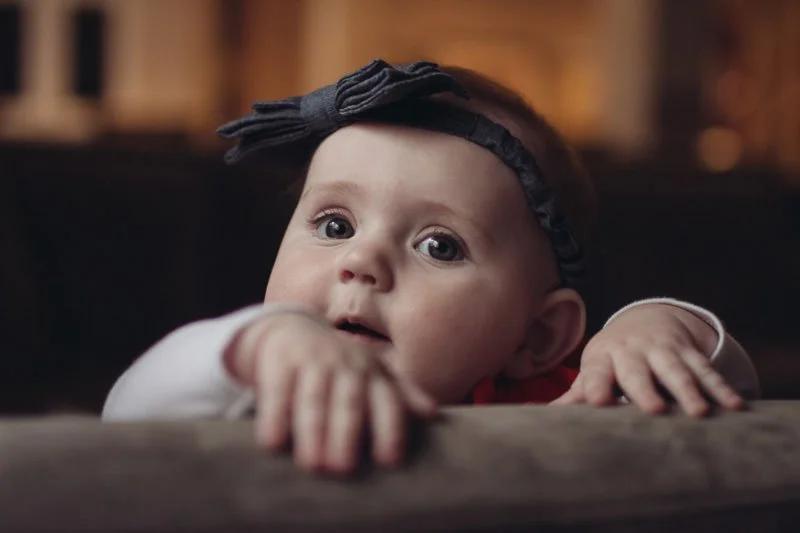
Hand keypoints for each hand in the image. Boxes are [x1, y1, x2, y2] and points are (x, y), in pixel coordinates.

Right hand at [223, 311, 436, 473]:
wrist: (293, 329)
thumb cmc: (342, 364)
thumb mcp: (374, 374)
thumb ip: (401, 394)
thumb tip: (434, 413)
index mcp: (373, 374)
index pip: (386, 402)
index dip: (390, 429)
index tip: (390, 460)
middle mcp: (345, 366)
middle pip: (348, 402)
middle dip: (347, 432)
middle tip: (343, 469)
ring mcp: (312, 361)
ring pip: (313, 398)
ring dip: (312, 430)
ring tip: (311, 465)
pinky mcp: (280, 362)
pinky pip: (277, 390)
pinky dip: (274, 415)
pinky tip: (272, 443)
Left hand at [552, 304, 743, 415]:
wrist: (644, 321)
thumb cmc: (611, 358)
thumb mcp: (592, 370)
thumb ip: (575, 394)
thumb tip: (540, 416)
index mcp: (603, 358)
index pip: (597, 372)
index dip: (596, 386)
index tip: (596, 403)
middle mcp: (633, 352)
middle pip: (638, 371)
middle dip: (644, 389)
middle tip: (654, 410)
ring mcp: (663, 351)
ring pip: (676, 370)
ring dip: (689, 389)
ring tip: (699, 413)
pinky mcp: (689, 353)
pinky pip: (706, 370)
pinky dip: (719, 387)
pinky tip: (734, 407)